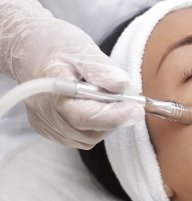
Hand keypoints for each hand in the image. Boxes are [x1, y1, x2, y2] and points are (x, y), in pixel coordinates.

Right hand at [0, 0, 142, 148]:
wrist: (30, 50)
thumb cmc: (57, 46)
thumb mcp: (82, 49)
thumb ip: (102, 70)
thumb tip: (123, 86)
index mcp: (54, 90)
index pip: (86, 116)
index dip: (115, 116)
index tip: (136, 108)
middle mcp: (46, 112)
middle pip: (87, 131)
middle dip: (114, 120)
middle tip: (130, 104)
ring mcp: (46, 123)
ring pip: (86, 138)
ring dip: (105, 125)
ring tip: (112, 103)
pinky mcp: (48, 129)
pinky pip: (78, 138)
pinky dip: (94, 128)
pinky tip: (96, 109)